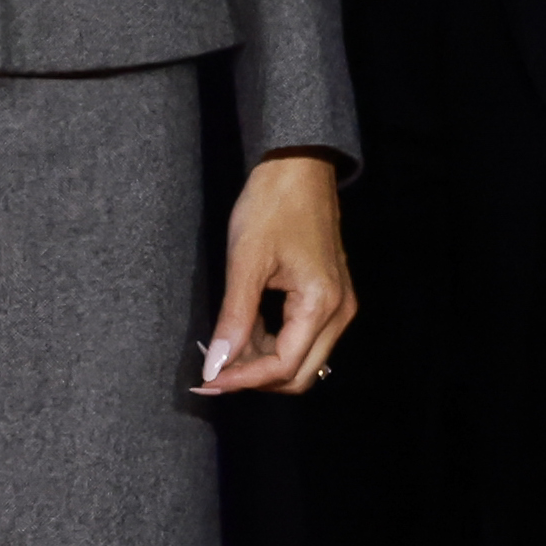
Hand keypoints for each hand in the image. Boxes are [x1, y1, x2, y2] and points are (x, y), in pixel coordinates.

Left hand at [200, 150, 356, 395]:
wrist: (298, 165)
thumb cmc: (272, 205)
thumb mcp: (246, 262)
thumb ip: (234, 319)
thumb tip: (215, 367)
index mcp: (322, 304)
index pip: (283, 367)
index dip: (242, 380)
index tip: (206, 380)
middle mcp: (339, 312)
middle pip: (298, 375)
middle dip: (253, 378)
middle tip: (212, 371)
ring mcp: (338, 305)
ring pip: (301, 360)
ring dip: (262, 363)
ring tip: (223, 347)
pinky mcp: (329, 297)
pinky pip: (303, 338)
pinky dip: (272, 344)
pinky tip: (244, 330)